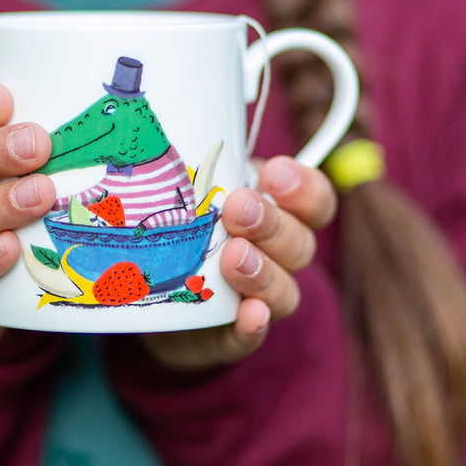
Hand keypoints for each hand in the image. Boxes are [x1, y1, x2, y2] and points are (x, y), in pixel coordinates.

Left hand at [140, 156, 336, 368]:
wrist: (152, 297)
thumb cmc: (183, 227)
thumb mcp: (190, 188)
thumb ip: (198, 164)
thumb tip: (182, 128)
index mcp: (275, 214)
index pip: (314, 201)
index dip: (304, 189)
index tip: (274, 173)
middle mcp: (276, 257)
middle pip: (301, 244)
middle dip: (272, 224)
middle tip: (238, 208)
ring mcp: (256, 299)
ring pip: (284, 291)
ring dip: (264, 273)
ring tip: (234, 258)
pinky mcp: (229, 336)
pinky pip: (248, 337)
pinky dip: (252, 328)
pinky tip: (249, 315)